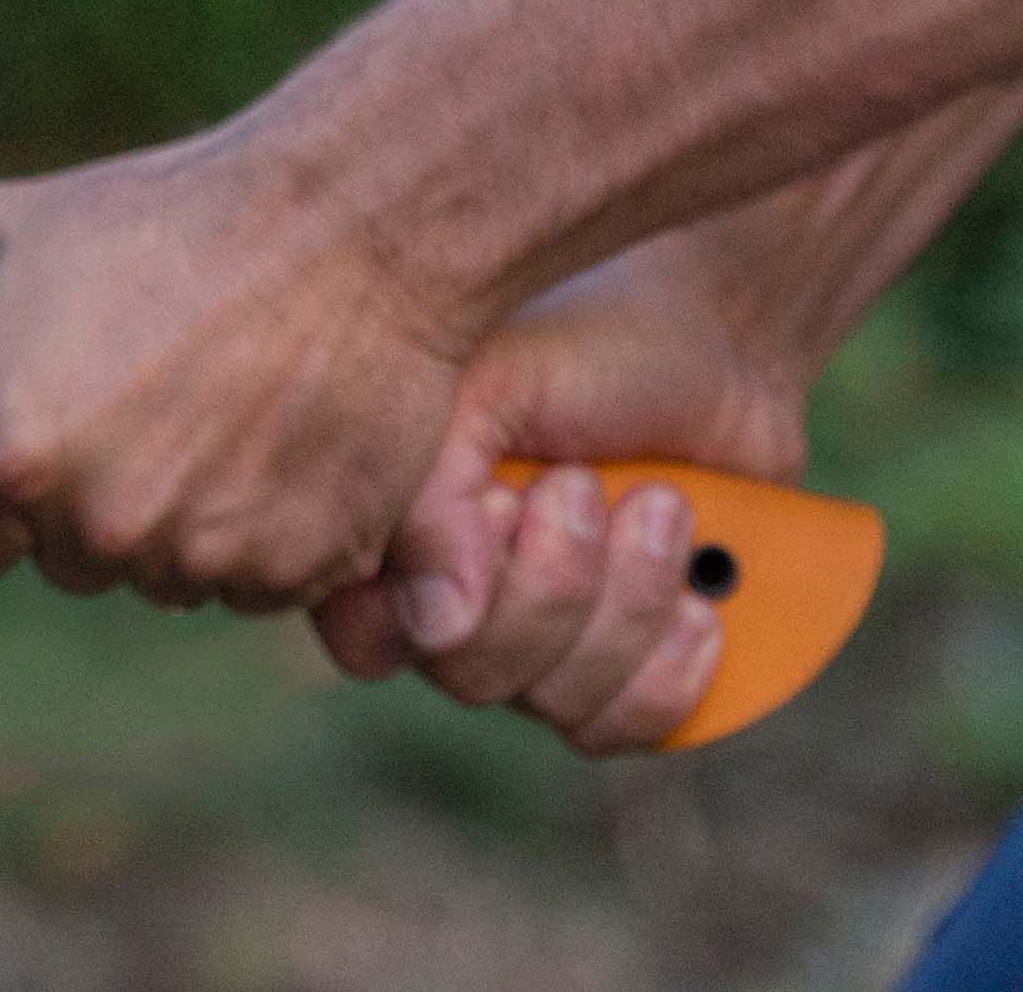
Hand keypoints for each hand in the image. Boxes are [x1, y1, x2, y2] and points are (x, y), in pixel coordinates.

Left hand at [0, 129, 473, 613]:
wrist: (343, 227)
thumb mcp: (0, 229)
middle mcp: (105, 524)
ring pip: (161, 572)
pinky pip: (252, 578)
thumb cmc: (164, 216)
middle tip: (126, 410)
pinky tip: (272, 439)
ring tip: (209, 408)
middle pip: (64, 560)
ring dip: (173, 518)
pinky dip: (260, 529)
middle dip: (79, 501)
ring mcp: (207, 554)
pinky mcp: (303, 566)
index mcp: (15, 458)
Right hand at [310, 234, 814, 754]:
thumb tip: (441, 626)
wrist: (714, 352)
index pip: (365, 632)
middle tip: (591, 484)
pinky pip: (620, 729)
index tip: (505, 497)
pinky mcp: (622, 670)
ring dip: (629, 602)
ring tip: (668, 508)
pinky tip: (703, 604)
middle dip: (557, 582)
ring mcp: (536, 644)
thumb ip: (431, 498)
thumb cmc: (581, 351)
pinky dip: (671, 668)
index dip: (439, 593)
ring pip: (553, 703)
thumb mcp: (485, 388)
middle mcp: (450, 601)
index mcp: (390, 532)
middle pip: (470, 676)